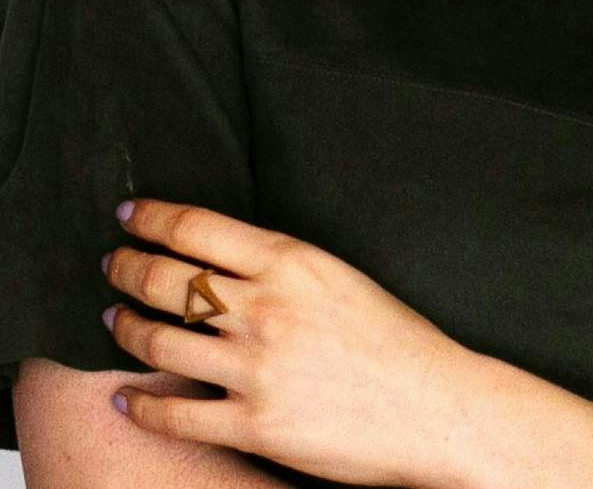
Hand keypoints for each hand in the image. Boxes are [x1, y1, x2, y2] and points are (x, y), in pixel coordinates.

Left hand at [101, 196, 476, 485]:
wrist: (433, 406)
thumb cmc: (397, 342)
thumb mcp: (342, 278)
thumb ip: (285, 270)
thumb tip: (227, 266)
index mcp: (294, 263)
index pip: (200, 229)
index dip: (154, 218)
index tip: (129, 216)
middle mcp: (267, 309)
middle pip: (169, 279)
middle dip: (127, 268)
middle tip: (111, 264)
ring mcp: (255, 369)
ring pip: (160, 341)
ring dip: (125, 327)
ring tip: (112, 318)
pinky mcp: (252, 425)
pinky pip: (175, 413)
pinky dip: (141, 404)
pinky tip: (126, 396)